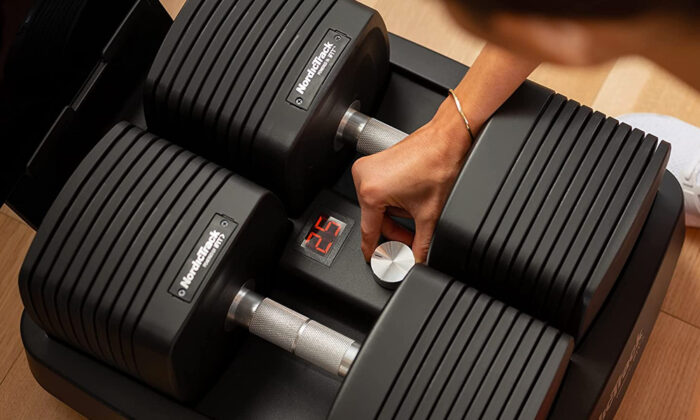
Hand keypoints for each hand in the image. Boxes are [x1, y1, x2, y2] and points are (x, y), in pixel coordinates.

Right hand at [352, 112, 470, 262]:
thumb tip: (417, 259)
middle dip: (394, 229)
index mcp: (371, 192)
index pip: (369, 231)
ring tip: (416, 210)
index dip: (374, 250)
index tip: (375, 259)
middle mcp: (364, 177)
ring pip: (377, 205)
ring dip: (395, 213)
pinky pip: (379, 190)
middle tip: (410, 240)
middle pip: (374, 218)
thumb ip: (421, 244)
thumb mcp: (429, 214)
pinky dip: (393, 199)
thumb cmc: (437, 164)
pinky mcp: (375, 162)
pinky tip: (410, 198)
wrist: (446, 139)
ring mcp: (368, 167)